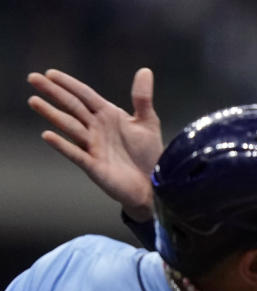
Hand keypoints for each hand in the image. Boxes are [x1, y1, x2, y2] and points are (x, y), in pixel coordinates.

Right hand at [26, 68, 163, 220]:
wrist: (154, 184)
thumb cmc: (148, 154)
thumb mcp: (147, 122)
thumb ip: (142, 98)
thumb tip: (145, 70)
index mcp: (108, 116)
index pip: (85, 95)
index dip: (69, 84)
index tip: (50, 73)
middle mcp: (96, 129)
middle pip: (72, 106)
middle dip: (53, 92)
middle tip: (32, 78)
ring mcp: (93, 147)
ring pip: (69, 127)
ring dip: (52, 114)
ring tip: (34, 101)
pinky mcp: (94, 166)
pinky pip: (75, 154)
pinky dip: (62, 145)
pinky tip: (48, 135)